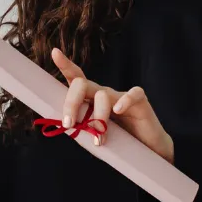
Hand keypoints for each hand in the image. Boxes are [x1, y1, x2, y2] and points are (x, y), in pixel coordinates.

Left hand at [52, 48, 174, 163]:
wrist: (146, 149)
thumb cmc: (118, 141)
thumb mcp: (94, 134)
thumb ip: (81, 126)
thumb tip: (64, 125)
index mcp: (90, 99)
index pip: (75, 78)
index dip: (65, 65)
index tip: (55, 52)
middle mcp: (103, 93)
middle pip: (82, 84)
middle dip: (71, 103)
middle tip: (69, 124)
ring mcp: (121, 95)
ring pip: (102, 95)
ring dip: (97, 118)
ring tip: (99, 139)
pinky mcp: (140, 101)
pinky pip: (132, 95)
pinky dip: (124, 101)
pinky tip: (118, 111)